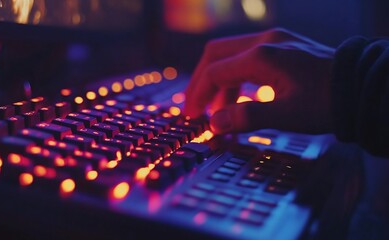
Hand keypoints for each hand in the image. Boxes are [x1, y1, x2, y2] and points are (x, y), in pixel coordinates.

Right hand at [184, 28, 334, 133]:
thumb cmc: (326, 103)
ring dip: (220, 81)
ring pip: (231, 55)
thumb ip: (246, 117)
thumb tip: (214, 124)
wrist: (360, 87)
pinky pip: (248, 57)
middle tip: (195, 106)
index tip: (193, 117)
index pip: (214, 72)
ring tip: (220, 110)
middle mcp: (264, 42)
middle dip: (201, 81)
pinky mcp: (283, 46)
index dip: (199, 95)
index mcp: (261, 57)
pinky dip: (237, 77)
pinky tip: (241, 97)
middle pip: (215, 55)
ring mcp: (274, 40)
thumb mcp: (286, 115)